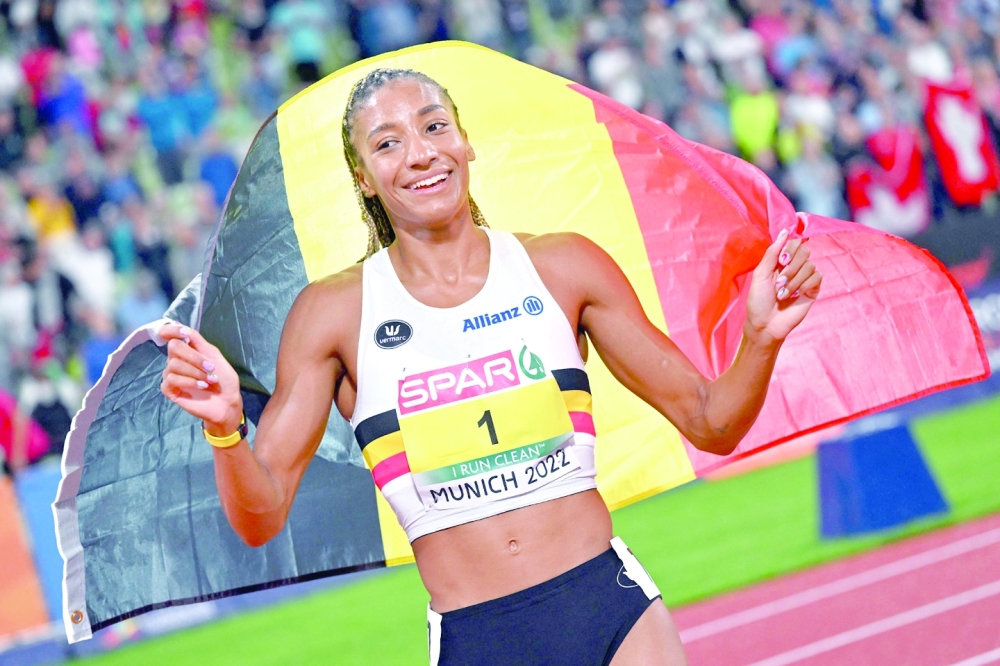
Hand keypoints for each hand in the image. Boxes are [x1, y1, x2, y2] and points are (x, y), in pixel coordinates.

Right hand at [159, 323, 242, 435]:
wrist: (227, 402)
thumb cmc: (223, 379)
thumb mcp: (214, 355)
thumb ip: (198, 341)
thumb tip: (181, 326)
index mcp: (187, 350)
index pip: (169, 334)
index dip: (172, 330)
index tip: (184, 333)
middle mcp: (176, 360)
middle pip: (174, 347)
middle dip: (194, 357)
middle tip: (211, 367)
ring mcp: (171, 375)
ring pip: (174, 364)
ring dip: (197, 372)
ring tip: (210, 380)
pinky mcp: (169, 389)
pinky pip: (172, 380)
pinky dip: (190, 382)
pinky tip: (202, 387)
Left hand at [745, 229, 822, 344]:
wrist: (765, 324)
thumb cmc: (758, 300)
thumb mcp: (761, 274)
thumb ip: (772, 252)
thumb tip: (785, 231)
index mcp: (780, 261)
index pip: (794, 242)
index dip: (790, 247)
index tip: (781, 260)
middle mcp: (794, 266)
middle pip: (804, 251)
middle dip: (791, 266)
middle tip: (779, 281)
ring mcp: (804, 278)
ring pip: (810, 265)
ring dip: (794, 280)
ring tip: (782, 294)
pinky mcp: (813, 289)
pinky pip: (817, 277)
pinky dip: (804, 286)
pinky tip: (794, 296)